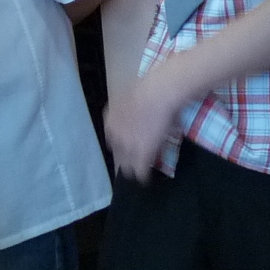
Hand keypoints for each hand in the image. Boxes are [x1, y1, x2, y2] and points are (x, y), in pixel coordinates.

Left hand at [104, 63, 188, 183]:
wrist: (158, 94)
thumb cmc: (148, 90)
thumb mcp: (131, 100)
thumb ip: (129, 111)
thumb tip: (137, 114)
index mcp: (110, 121)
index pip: (113, 139)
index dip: (122, 143)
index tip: (130, 145)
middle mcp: (115, 135)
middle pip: (118, 153)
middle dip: (125, 158)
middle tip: (133, 162)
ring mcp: (127, 146)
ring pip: (126, 166)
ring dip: (132, 168)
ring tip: (138, 173)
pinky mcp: (141, 155)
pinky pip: (140, 171)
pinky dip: (144, 176)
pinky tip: (146, 180)